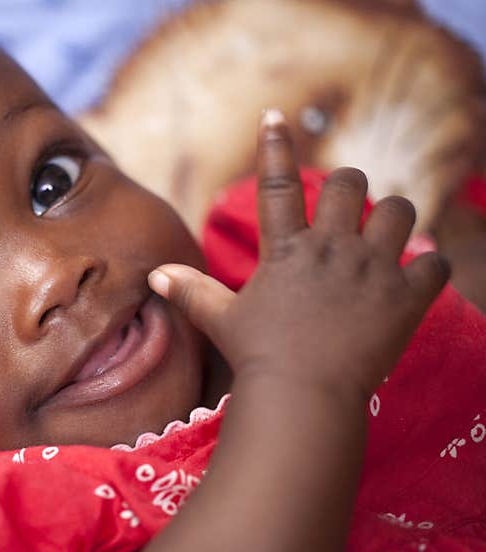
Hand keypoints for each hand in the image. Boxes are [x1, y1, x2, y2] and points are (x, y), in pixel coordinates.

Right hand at [149, 109, 449, 400]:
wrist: (303, 396)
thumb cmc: (257, 357)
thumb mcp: (220, 320)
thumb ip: (191, 291)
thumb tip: (155, 275)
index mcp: (286, 250)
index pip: (277, 185)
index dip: (274, 147)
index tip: (274, 116)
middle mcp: (331, 249)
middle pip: (351, 184)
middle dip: (349, 188)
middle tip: (346, 211)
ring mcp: (372, 270)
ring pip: (400, 211)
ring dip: (394, 218)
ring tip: (386, 238)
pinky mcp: (405, 298)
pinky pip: (436, 264)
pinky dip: (430, 267)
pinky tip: (418, 277)